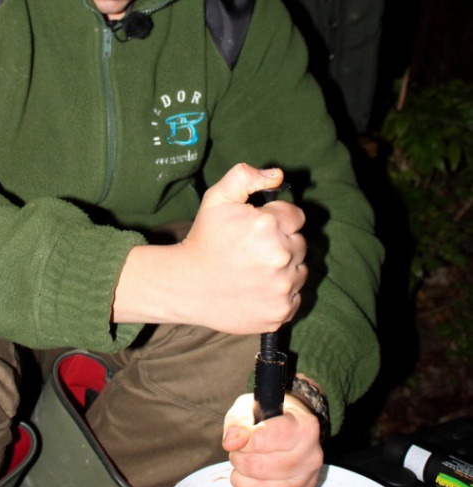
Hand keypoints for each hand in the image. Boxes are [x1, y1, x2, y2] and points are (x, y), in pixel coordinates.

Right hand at [177, 163, 306, 332]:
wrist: (186, 286)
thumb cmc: (203, 239)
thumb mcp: (217, 199)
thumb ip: (245, 177)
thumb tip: (278, 175)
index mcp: (267, 225)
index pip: (296, 216)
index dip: (277, 220)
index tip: (259, 229)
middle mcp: (280, 256)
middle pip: (300, 243)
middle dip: (282, 243)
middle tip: (254, 251)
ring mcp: (282, 287)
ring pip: (300, 271)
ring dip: (284, 269)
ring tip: (255, 270)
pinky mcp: (281, 312)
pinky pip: (295, 296)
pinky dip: (282, 293)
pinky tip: (258, 289)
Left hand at [222, 392, 323, 486]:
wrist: (292, 428)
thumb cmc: (268, 417)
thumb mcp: (250, 407)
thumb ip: (238, 422)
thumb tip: (231, 442)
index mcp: (305, 428)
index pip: (263, 439)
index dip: (242, 441)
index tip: (238, 438)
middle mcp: (311, 457)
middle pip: (260, 468)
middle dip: (238, 460)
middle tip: (237, 453)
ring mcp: (307, 483)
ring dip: (240, 482)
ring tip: (240, 470)